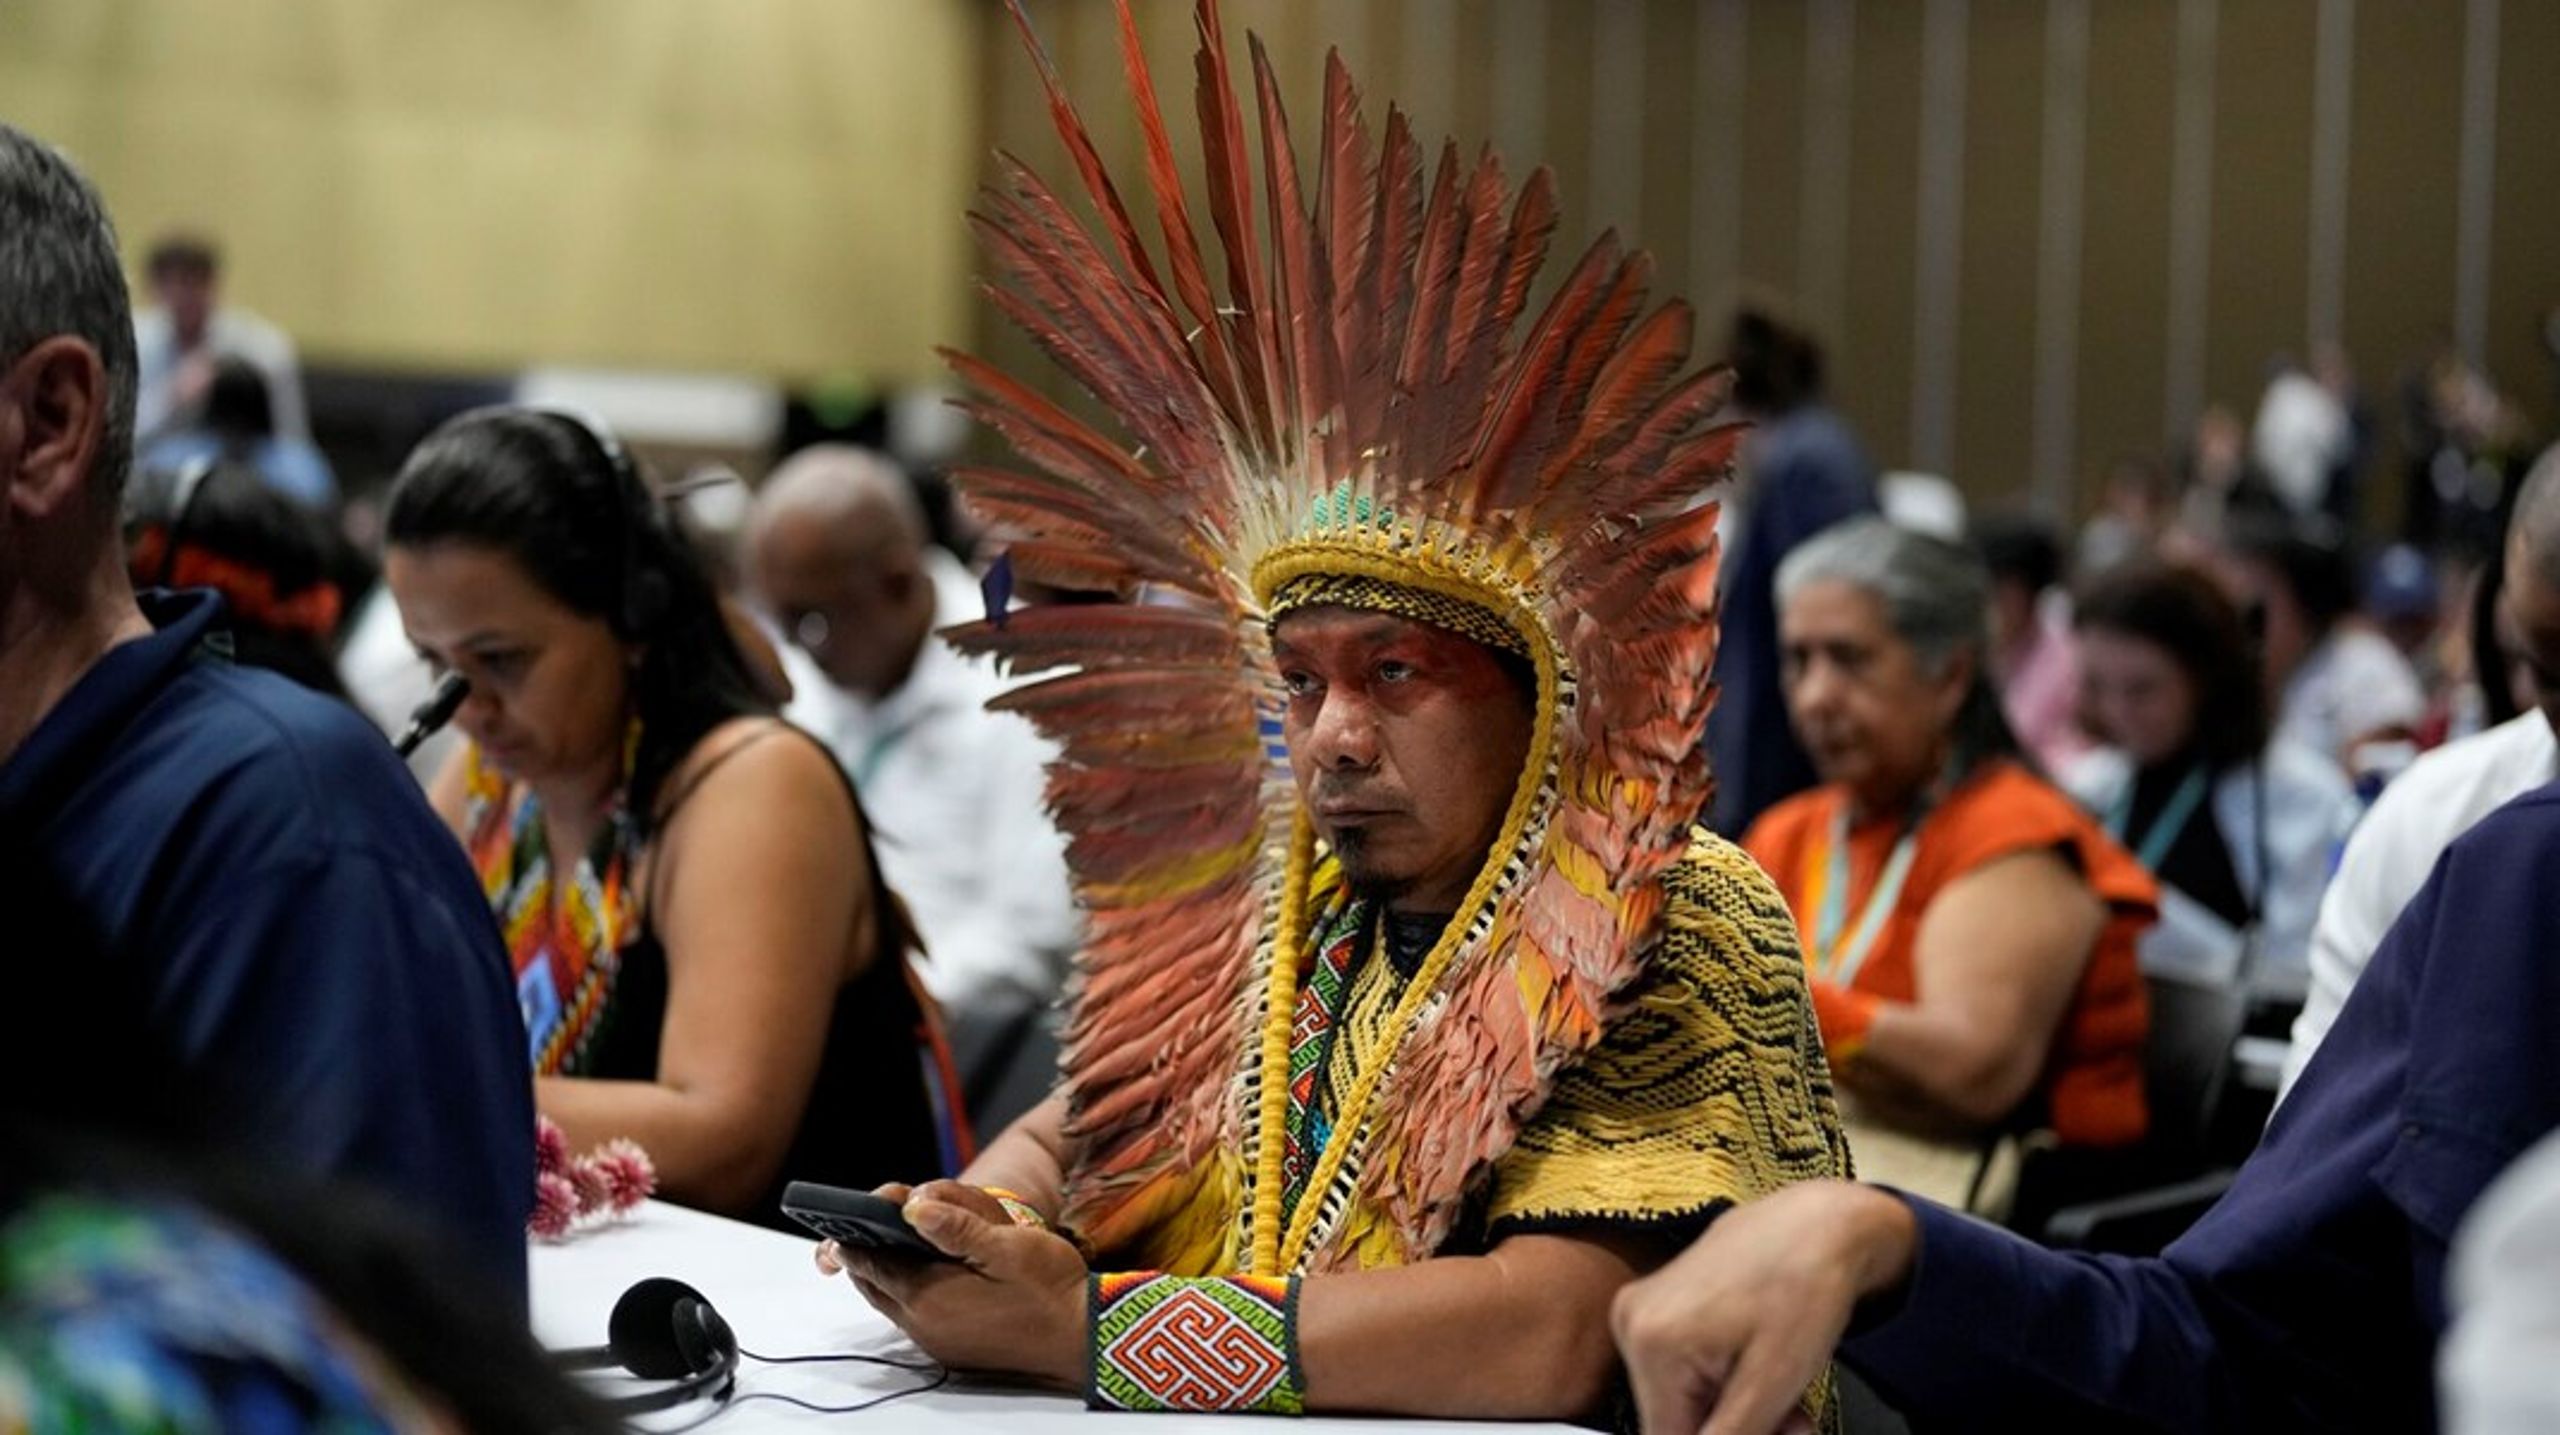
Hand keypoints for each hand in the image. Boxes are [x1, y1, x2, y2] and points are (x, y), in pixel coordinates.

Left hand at [817, 1180, 1087, 1387]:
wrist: (1082, 1338)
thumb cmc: (1049, 1286)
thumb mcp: (1007, 1245)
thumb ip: (956, 1226)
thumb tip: (909, 1206)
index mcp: (928, 1296)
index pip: (868, 1260)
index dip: (855, 1231)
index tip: (848, 1208)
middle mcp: (923, 1324)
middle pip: (873, 1281)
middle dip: (868, 1248)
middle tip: (872, 1218)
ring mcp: (936, 1339)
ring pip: (892, 1298)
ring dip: (892, 1268)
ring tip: (904, 1235)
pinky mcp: (952, 1347)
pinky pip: (915, 1313)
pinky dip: (913, 1286)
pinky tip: (936, 1266)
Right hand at [1610, 1181, 1918, 1434]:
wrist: (1816, 1222)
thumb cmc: (1805, 1287)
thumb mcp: (1773, 1383)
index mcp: (1652, 1342)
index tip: (1774, 1427)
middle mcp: (1630, 1323)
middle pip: (1672, 1420)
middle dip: (1732, 1429)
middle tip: (1791, 1417)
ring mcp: (1638, 1309)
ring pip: (1678, 1399)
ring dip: (1728, 1409)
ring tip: (1779, 1389)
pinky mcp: (1653, 1305)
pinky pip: (1678, 1370)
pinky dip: (1718, 1382)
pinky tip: (1755, 1366)